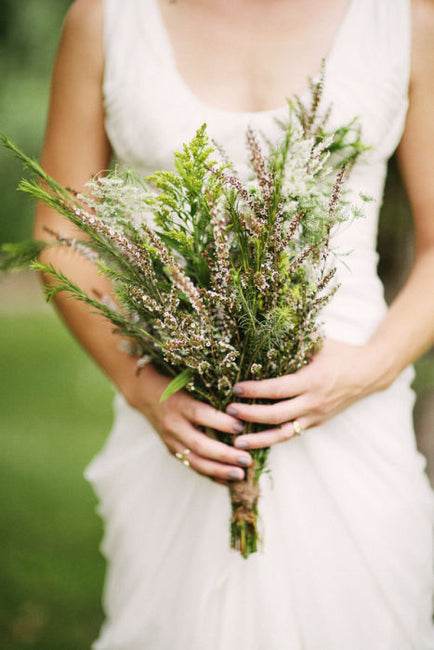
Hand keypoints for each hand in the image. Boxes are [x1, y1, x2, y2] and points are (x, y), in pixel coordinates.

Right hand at [123, 364, 252, 481]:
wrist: (146, 395)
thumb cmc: (178, 386)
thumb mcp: (191, 385)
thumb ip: (212, 396)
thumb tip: (243, 408)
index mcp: (179, 404)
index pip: (200, 414)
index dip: (220, 422)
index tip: (241, 427)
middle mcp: (173, 425)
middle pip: (199, 444)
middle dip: (224, 455)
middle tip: (246, 460)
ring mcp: (171, 440)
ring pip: (195, 460)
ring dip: (219, 470)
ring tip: (240, 475)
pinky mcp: (172, 450)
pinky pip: (192, 465)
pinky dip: (211, 474)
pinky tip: (228, 480)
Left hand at [226, 339, 382, 449]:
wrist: (370, 373)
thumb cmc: (341, 353)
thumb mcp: (319, 343)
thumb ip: (295, 341)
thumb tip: (265, 330)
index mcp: (313, 380)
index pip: (278, 389)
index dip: (255, 390)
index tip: (235, 388)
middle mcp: (314, 401)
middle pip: (276, 415)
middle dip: (250, 415)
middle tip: (228, 411)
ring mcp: (316, 416)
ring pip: (284, 434)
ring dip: (259, 439)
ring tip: (236, 442)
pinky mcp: (316, 423)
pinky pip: (292, 434)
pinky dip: (273, 438)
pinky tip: (255, 440)